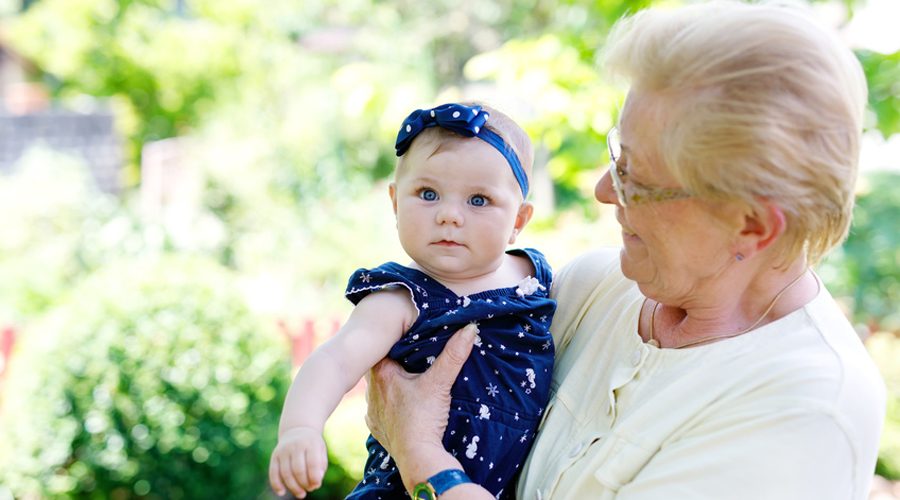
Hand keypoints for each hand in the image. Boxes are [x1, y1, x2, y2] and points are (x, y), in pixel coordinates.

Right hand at [269, 426, 327, 498]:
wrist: (298, 429)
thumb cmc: (312, 445)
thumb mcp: (321, 451)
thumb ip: (321, 466)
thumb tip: (316, 482)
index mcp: (310, 443)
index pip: (312, 463)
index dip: (315, 478)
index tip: (317, 485)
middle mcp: (296, 445)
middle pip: (298, 470)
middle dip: (304, 484)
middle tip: (310, 489)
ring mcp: (283, 450)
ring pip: (286, 473)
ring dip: (293, 487)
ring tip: (301, 494)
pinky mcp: (275, 455)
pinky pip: (273, 472)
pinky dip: (276, 484)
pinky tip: (281, 493)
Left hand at [364, 324, 476, 469]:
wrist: (417, 457)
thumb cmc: (424, 418)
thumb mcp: (440, 382)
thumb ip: (454, 354)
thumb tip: (469, 328)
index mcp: (382, 375)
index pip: (381, 349)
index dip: (393, 342)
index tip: (405, 337)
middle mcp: (372, 392)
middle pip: (379, 369)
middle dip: (392, 364)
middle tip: (408, 358)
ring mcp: (372, 412)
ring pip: (378, 391)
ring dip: (389, 387)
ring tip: (405, 383)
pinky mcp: (377, 429)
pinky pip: (379, 412)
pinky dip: (389, 408)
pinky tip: (400, 408)